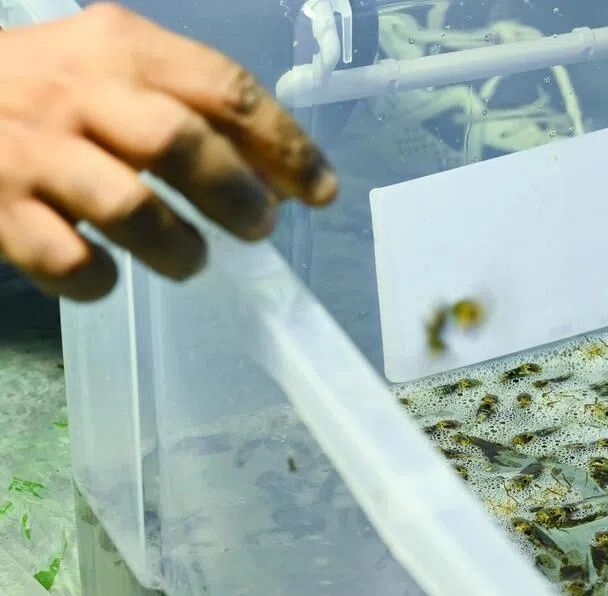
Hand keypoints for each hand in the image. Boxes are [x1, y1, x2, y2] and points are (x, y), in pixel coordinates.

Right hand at [0, 3, 337, 300]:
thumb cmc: (43, 89)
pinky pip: (67, 261)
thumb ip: (191, 109)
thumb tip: (281, 178)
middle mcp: (77, 93)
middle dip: (236, 194)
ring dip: (179, 246)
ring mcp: (32, 152)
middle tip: (259, 226)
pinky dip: (100, 281)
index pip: (224, 90)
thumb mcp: (115, 69)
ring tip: (191, 257)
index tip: (321, 189)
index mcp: (119, 48)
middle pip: (178, 143)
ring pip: (128, 208)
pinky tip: (109, 274)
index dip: (285, 146)